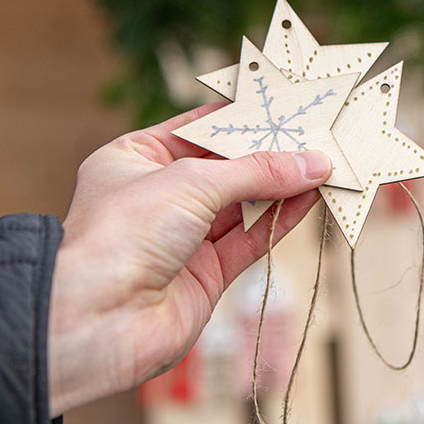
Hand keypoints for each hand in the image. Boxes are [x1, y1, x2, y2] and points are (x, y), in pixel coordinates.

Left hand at [47, 103, 332, 414]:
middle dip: (270, 153)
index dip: (241, 117)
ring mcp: (182, 237)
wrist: (96, 319)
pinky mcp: (205, 275)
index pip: (197, 128)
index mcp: (134, 159)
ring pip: (244, 204)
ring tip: (327, 163)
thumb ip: (256, 172)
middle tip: (317, 133)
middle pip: (226, 167)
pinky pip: (251, 239)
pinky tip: (312, 198)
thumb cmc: (121, 235)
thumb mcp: (191, 182)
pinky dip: (282, 220)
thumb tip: (312, 162)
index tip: (284, 104)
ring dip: (284, 186)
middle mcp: (158, 197)